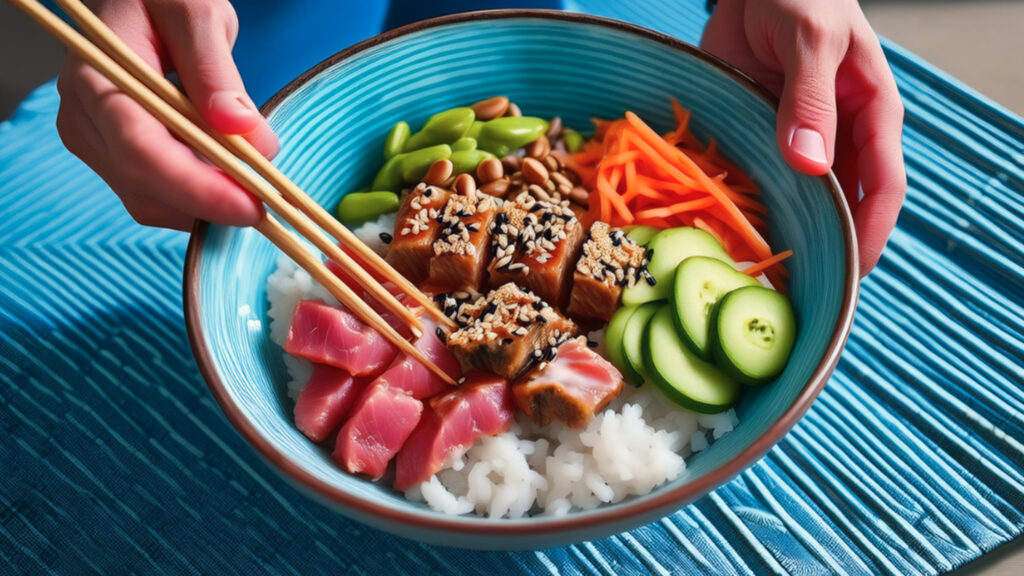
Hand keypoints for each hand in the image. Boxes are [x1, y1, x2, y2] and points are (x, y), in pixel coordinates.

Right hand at [56, 0, 277, 230]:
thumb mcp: (197, 13)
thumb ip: (216, 71)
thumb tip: (240, 128)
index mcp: (96, 78)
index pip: (142, 150)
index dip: (199, 189)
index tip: (252, 207)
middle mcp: (84, 119)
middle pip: (145, 187)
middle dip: (211, 205)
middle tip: (271, 207)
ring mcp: (94, 141)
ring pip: (150, 201)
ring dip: (207, 207)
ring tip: (256, 189)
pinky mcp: (112, 154)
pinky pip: (155, 194)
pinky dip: (198, 197)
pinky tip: (232, 182)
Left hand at [701, 0, 906, 275]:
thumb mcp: (810, 41)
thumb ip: (811, 100)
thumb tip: (811, 166)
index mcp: (870, 114)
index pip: (884, 186)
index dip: (873, 233)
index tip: (853, 274)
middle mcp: (837, 135)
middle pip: (841, 204)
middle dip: (825, 245)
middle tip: (797, 290)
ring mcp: (797, 139)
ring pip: (799, 197)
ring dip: (783, 229)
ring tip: (758, 273)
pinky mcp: (759, 134)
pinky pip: (758, 178)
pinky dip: (746, 204)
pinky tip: (725, 232)